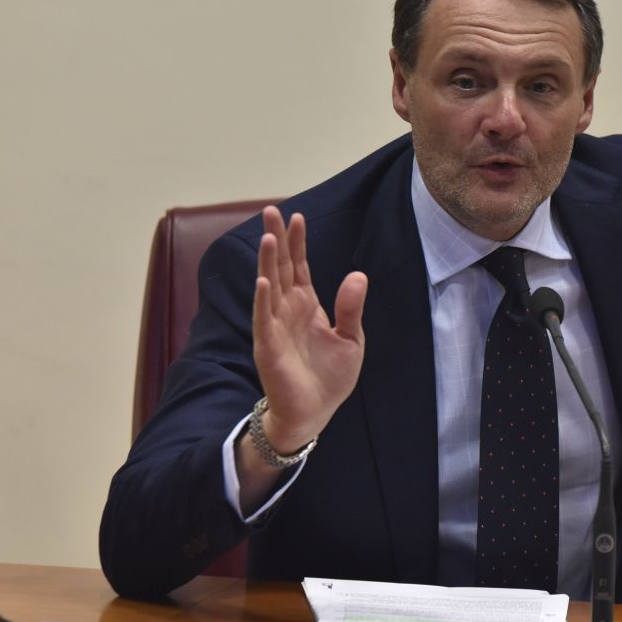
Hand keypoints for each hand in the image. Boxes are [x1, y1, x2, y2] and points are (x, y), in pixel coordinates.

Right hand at [251, 206, 367, 454]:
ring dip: (267, 262)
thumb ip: (351, 308)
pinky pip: (264, 319)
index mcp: (307, 305)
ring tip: (267, 236)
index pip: (299, 266)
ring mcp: (276, 326)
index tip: (296, 216)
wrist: (314, 412)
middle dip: (275, 239)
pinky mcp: (269, 346)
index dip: (297, 242)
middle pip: (279, 267)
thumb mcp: (351, 339)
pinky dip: (263, 300)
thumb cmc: (330, 376)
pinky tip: (264, 281)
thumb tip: (357, 275)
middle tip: (270, 210)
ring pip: (269, 287)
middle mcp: (288, 310)